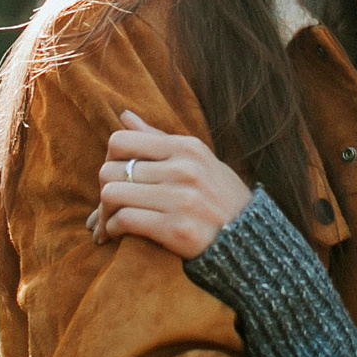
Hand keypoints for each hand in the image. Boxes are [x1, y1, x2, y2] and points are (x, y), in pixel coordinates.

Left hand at [85, 110, 252, 258]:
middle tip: (108, 206)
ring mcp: (181, 199)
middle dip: (104, 190)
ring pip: (113, 194)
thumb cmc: (221, 198)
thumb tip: (124, 115)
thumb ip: (159, 139)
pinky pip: (125, 220)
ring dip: (104, 213)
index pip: (121, 141)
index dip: (109, 160)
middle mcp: (183, 169)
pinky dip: (112, 229)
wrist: (252, 241)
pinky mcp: (177, 229)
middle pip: (111, 170)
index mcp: (187, 148)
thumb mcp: (198, 160)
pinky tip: (117, 235)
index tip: (117, 177)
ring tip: (108, 224)